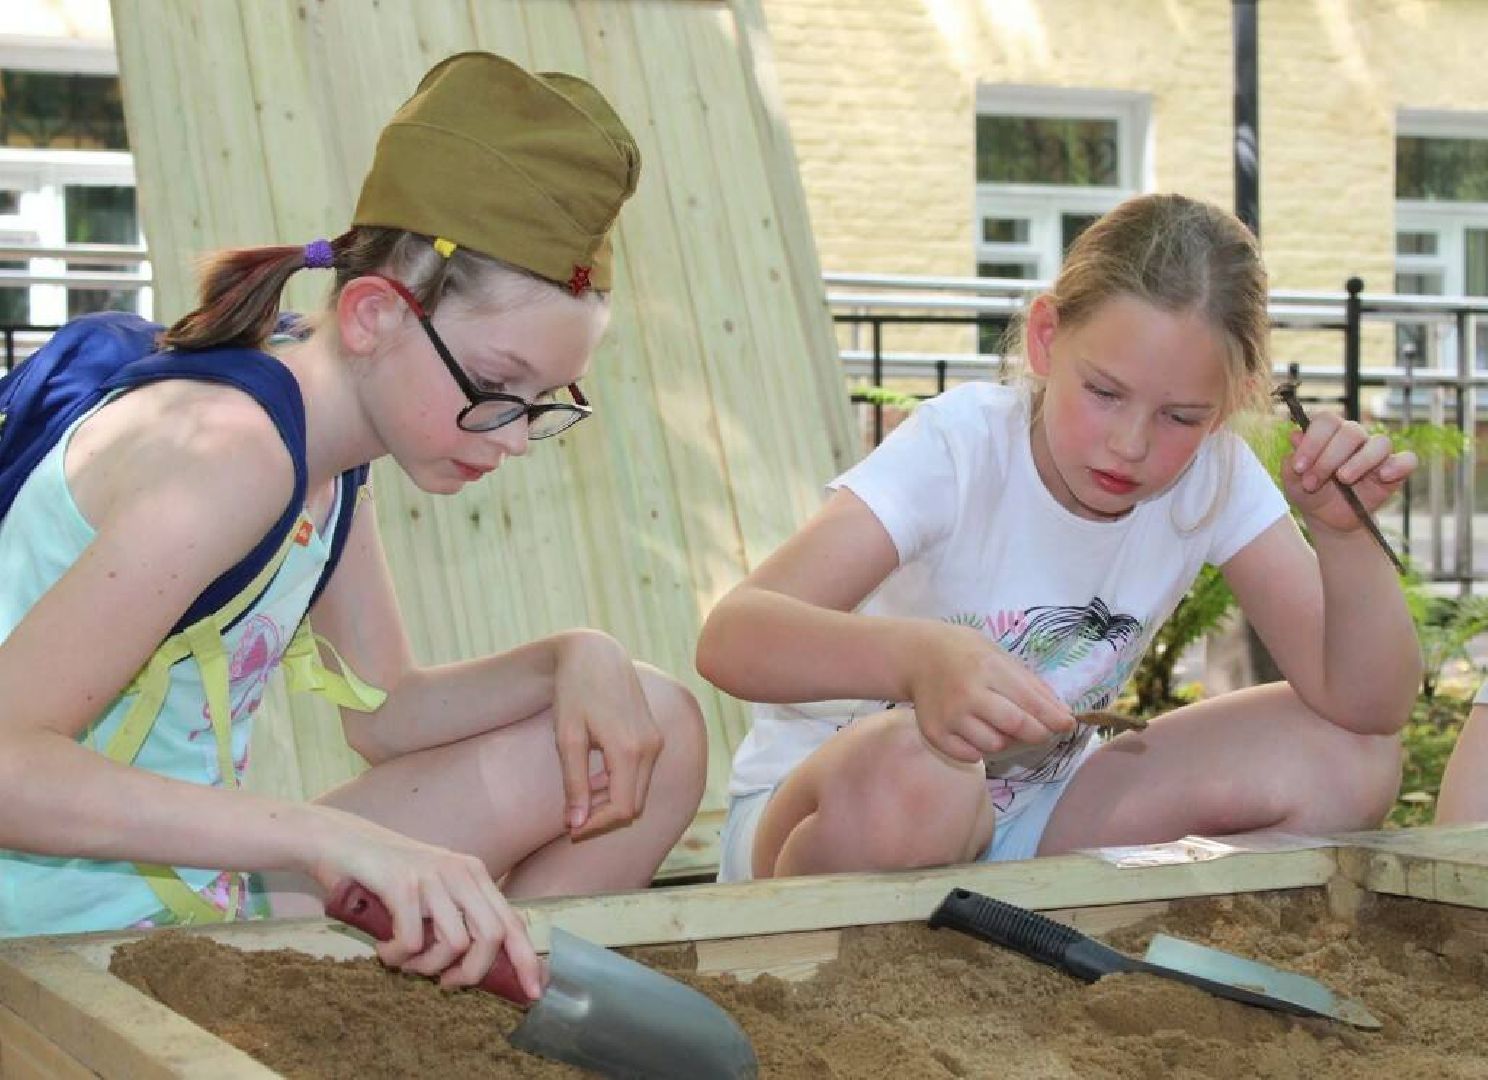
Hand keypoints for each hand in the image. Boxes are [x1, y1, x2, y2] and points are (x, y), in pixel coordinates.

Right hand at [305, 808, 541, 996]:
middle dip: (472, 973)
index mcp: (474, 874)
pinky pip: (412, 942)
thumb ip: (457, 917)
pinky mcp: (403, 884)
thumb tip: (480, 967)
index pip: (513, 922)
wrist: (338, 842)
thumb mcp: (432, 891)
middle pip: (491, 937)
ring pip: (454, 944)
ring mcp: (433, 877)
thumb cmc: (384, 876)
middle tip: (445, 983)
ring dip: (427, 966)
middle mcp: (461, 872)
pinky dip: (397, 956)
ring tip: (405, 960)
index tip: (534, 992)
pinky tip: (384, 947)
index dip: (527, 960)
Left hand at [551, 630, 663, 839]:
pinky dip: (621, 784)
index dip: (596, 826)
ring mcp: (656, 740)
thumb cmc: (575, 692)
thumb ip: (574, 784)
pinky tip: (594, 777)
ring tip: (580, 798)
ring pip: (639, 791)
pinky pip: (642, 774)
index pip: (622, 808)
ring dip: (612, 802)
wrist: (595, 654)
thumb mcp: (568, 738)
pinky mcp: (654, 735)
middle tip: (571, 818)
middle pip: (634, 805)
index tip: (570, 829)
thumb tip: (575, 825)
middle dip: (604, 817)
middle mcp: (651, 747)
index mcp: (629, 749)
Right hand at [905, 622, 1074, 762]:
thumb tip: (1062, 715)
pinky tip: (977, 731)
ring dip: (1005, 740)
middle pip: (1016, 727)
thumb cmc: (967, 654)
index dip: (1054, 718)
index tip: (1067, 724)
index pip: (1030, 703)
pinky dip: (980, 748)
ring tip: (998, 724)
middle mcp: (968, 693)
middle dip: (1037, 733)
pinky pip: (971, 755)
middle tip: (1040, 731)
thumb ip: (1031, 685)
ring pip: (994, 745)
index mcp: (988, 669)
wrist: (919, 656)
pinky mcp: (935, 734)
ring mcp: (949, 716)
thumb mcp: (1000, 657)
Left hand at [1282, 412, 1416, 533]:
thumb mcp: (1293, 480)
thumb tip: (1295, 435)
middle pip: (1350, 431)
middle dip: (1328, 458)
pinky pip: (1408, 460)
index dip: (1312, 441)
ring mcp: (1376, 453)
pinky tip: (1382, 476)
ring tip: (1343, 479)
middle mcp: (1354, 438)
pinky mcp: (1394, 471)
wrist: (1326, 519)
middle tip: (1313, 482)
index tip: (1299, 467)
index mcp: (1329, 433)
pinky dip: (1397, 465)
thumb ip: (1293, 459)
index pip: (1326, 420)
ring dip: (1359, 461)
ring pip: (1379, 443)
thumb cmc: (1309, 492)